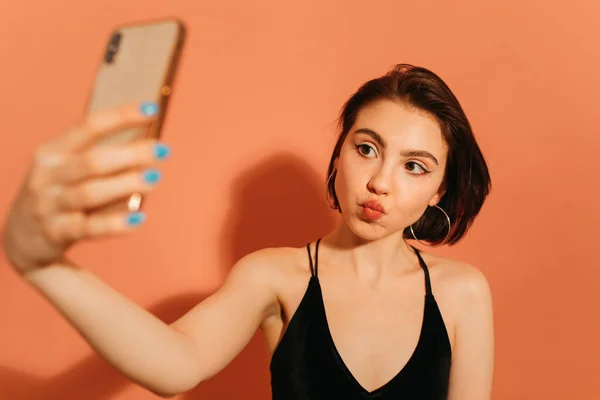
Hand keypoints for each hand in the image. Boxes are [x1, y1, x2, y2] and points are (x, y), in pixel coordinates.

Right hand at [2, 101, 169, 274]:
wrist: (22, 237)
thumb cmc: (58, 194)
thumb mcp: (69, 170)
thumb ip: (103, 156)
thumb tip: (147, 140)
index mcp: (52, 152)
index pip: (88, 127)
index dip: (121, 116)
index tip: (152, 109)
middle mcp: (47, 176)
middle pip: (92, 160)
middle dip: (131, 153)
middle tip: (163, 150)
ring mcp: (50, 205)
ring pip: (91, 193)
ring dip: (126, 184)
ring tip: (156, 178)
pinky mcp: (57, 233)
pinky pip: (90, 228)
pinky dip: (116, 223)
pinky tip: (139, 218)